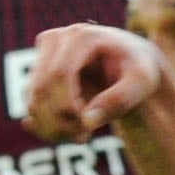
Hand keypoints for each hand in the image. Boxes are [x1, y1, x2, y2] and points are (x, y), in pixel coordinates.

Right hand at [25, 21, 165, 140]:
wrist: (129, 65)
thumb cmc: (138, 70)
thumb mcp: (142, 83)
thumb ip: (119, 100)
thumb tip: (87, 122)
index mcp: (82, 36)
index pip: (59, 74)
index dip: (67, 105)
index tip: (87, 128)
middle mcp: (56, 40)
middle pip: (41, 88)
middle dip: (59, 121)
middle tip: (83, 138)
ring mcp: (43, 55)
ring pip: (33, 100)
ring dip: (52, 127)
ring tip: (81, 136)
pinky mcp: (37, 73)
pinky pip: (31, 105)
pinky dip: (46, 126)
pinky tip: (70, 131)